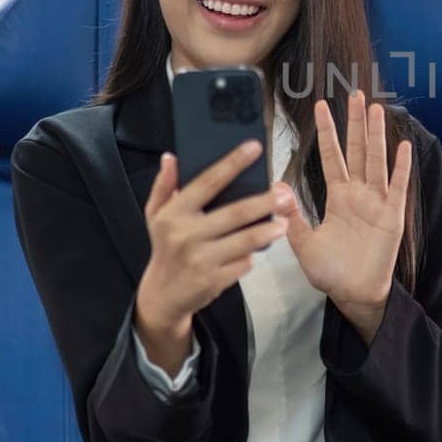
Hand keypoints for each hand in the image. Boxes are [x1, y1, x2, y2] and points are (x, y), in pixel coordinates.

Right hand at [134, 142, 291, 373]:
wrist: (163, 294)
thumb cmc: (165, 246)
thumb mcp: (155, 214)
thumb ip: (164, 185)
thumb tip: (170, 157)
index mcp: (174, 213)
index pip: (207, 182)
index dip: (232, 163)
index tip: (255, 147)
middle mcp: (186, 235)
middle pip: (236, 213)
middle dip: (266, 202)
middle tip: (286, 194)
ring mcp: (201, 260)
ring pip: (246, 241)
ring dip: (270, 231)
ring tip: (284, 222)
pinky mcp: (213, 281)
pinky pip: (243, 264)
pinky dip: (253, 256)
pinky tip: (259, 248)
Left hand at [281, 90, 412, 342]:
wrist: (353, 294)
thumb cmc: (331, 271)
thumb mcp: (303, 244)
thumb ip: (292, 216)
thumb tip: (276, 187)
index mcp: (338, 197)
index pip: (331, 157)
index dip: (328, 132)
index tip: (322, 106)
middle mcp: (359, 194)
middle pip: (357, 150)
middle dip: (356, 123)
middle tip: (356, 94)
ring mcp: (378, 203)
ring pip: (376, 161)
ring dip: (376, 136)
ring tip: (376, 109)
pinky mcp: (393, 217)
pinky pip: (398, 187)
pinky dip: (401, 167)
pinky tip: (402, 145)